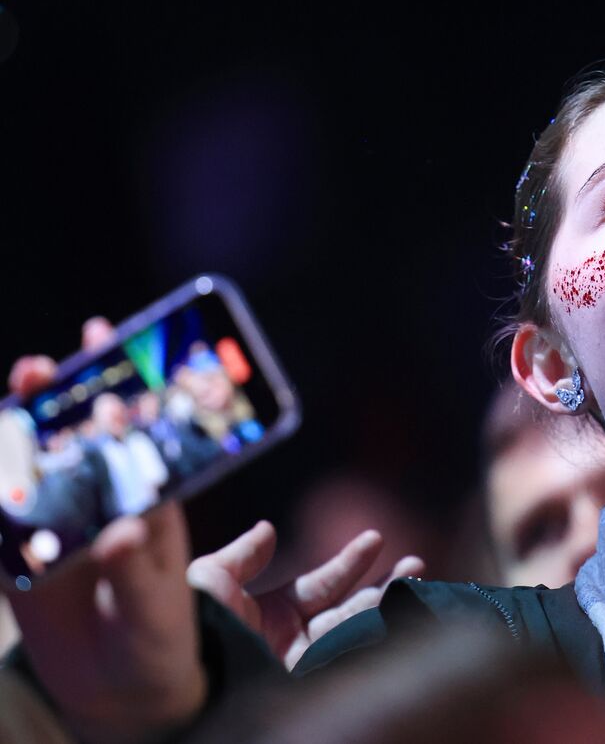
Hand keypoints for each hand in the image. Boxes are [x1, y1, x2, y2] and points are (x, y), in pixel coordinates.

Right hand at [7, 319, 207, 743]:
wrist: (118, 689)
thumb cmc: (156, 638)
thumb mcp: (156, 608)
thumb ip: (139, 571)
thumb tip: (123, 533)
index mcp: (150, 503)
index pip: (139, 435)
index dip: (125, 386)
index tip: (115, 344)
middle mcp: (104, 503)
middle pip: (81, 437)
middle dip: (64, 395)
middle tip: (45, 365)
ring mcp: (59, 526)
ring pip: (36, 464)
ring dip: (24, 427)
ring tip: (22, 384)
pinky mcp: (19, 558)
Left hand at [186, 520, 424, 668]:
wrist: (177, 685)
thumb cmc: (186, 632)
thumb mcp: (208, 581)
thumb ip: (242, 556)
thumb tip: (268, 528)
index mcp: (272, 614)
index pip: (321, 585)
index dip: (349, 562)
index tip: (375, 538)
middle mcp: (293, 640)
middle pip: (350, 610)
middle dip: (384, 586)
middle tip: (416, 562)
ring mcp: (304, 666)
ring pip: (359, 633)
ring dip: (391, 607)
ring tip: (420, 579)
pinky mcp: (311, 688)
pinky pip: (354, 660)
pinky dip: (382, 638)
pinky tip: (405, 616)